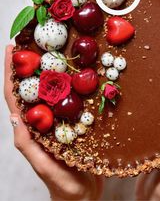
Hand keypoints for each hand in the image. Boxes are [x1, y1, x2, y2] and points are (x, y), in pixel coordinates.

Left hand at [4, 45, 103, 200]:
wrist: (84, 197)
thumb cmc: (64, 186)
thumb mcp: (44, 166)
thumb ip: (28, 144)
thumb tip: (15, 116)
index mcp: (30, 128)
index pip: (16, 95)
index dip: (11, 72)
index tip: (11, 48)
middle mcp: (41, 120)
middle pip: (31, 86)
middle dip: (27, 62)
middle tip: (31, 39)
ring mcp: (56, 120)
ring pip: (49, 89)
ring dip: (46, 67)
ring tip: (50, 47)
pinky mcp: (72, 122)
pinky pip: (67, 98)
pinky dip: (67, 81)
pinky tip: (75, 70)